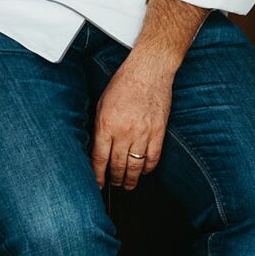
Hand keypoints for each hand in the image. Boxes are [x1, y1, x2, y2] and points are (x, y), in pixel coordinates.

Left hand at [92, 56, 171, 190]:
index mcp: (106, 125)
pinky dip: (148, 168)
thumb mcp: (101, 104)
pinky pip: (153, 158)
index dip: (97, 175)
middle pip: (117, 166)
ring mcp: (142, 134)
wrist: (148, 71)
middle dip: (114, 179)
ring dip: (130, 179)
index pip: (99, 159)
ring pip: (135, 166)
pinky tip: (143, 171)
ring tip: (127, 184)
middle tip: (113, 184)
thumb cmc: (124, 84)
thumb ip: (99, 128)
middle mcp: (124, 132)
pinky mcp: (158, 133)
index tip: (97, 184)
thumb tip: (96, 149)